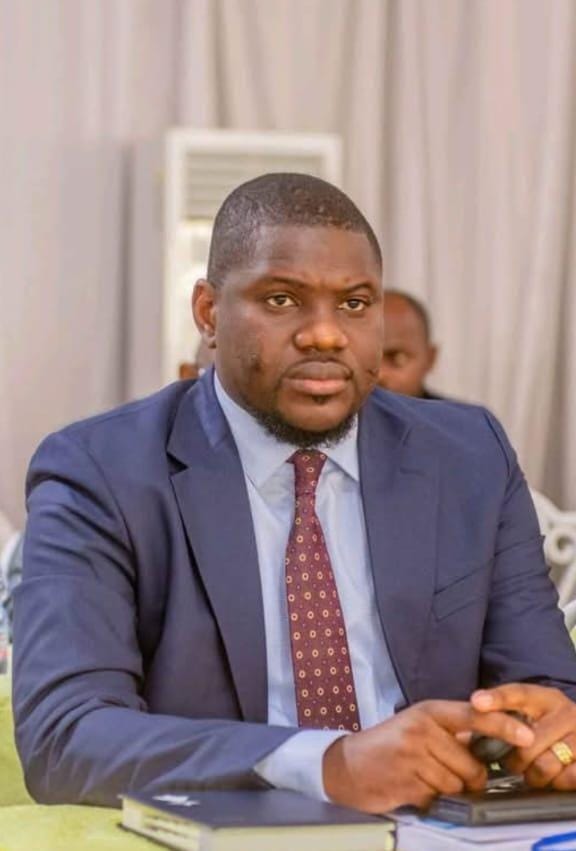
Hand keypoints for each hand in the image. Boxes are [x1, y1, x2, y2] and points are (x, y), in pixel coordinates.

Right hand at [322, 700, 533, 812]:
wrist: (347, 764)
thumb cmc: (389, 744)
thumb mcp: (418, 725)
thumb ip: (450, 730)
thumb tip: (488, 742)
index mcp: (429, 711)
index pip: (474, 715)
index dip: (503, 725)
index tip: (525, 734)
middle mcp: (423, 729)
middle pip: (470, 765)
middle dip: (467, 777)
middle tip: (446, 772)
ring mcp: (413, 756)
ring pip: (456, 784)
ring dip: (446, 789)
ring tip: (423, 777)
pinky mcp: (406, 781)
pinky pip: (437, 798)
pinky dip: (430, 798)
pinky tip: (412, 786)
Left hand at [471, 684, 575, 790]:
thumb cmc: (548, 729)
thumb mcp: (530, 715)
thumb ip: (503, 718)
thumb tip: (467, 730)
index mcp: (544, 697)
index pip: (517, 694)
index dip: (496, 699)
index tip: (477, 703)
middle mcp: (566, 711)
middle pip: (527, 742)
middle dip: (516, 760)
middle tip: (516, 762)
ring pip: (544, 765)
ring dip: (535, 775)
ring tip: (535, 770)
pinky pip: (567, 778)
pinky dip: (556, 783)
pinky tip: (555, 776)